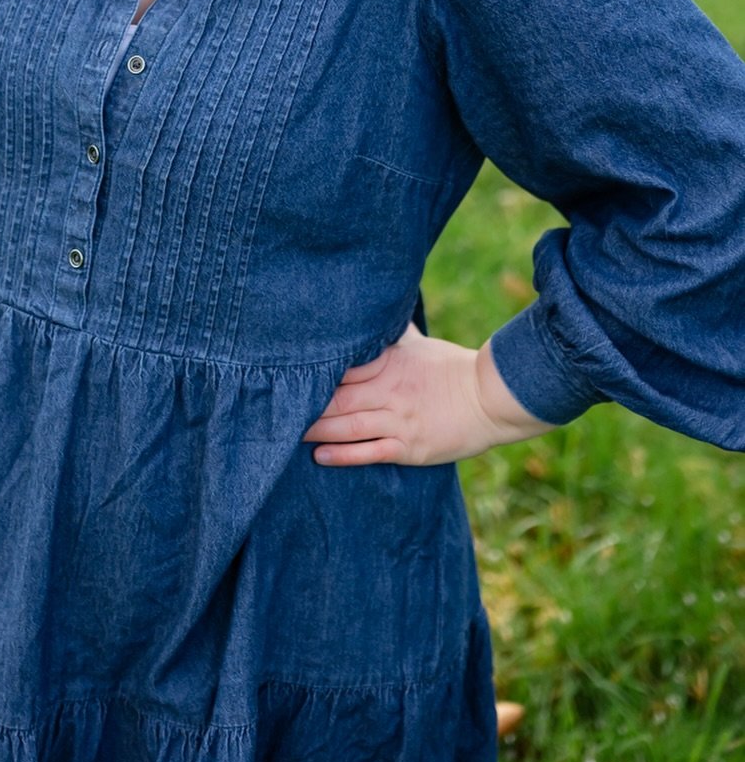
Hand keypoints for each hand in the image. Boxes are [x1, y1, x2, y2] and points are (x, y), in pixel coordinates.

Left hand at [301, 323, 553, 467]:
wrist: (489, 398)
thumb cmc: (451, 367)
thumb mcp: (417, 344)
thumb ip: (391, 333)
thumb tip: (377, 306)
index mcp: (387, 363)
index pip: (341, 366)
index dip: (311, 371)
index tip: (282, 371)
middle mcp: (387, 390)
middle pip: (336, 397)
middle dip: (304, 403)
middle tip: (271, 406)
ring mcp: (397, 420)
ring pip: (346, 425)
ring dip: (315, 429)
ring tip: (286, 433)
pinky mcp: (408, 446)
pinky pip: (370, 451)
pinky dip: (342, 455)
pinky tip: (319, 455)